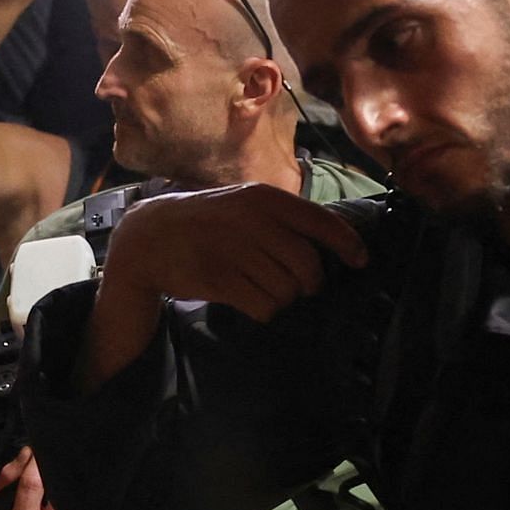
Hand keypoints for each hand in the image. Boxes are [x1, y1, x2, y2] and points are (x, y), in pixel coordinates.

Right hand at [0, 450, 93, 509]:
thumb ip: (9, 478)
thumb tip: (28, 452)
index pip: (33, 483)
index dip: (35, 461)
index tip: (38, 448)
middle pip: (60, 489)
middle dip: (60, 469)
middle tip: (60, 456)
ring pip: (77, 501)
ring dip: (74, 485)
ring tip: (70, 476)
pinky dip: (84, 502)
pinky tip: (79, 498)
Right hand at [100, 183, 369, 326]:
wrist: (149, 237)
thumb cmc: (207, 224)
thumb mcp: (244, 206)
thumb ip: (282, 220)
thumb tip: (331, 245)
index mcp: (264, 199)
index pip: (321, 222)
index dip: (347, 244)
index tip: (360, 261)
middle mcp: (253, 221)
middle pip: (308, 266)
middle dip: (308, 283)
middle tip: (296, 286)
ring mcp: (235, 250)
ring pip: (287, 290)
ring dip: (281, 297)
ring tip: (261, 288)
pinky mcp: (219, 279)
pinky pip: (264, 306)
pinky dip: (264, 310)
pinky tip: (249, 301)